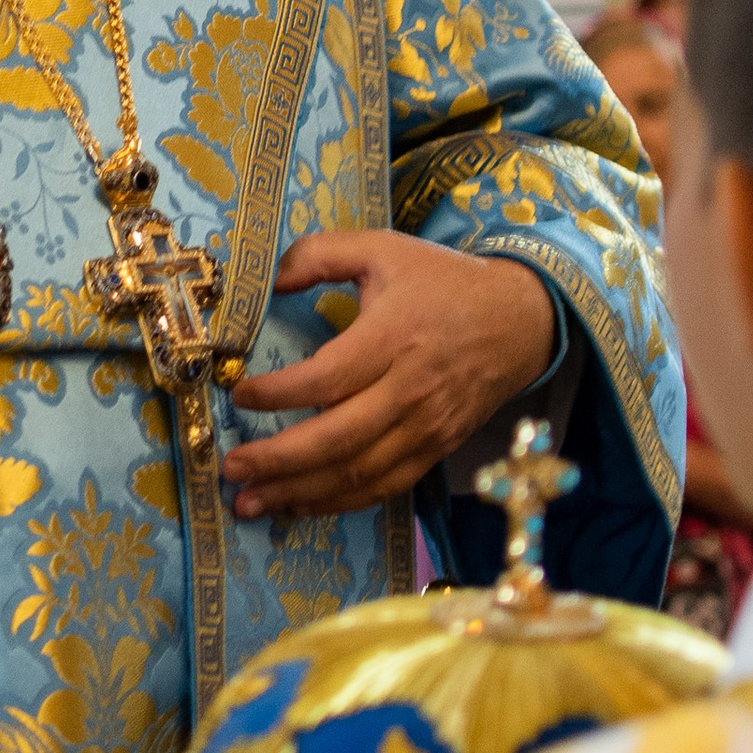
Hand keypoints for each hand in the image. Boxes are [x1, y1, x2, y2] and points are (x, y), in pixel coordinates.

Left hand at [224, 232, 556, 521]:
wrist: (520, 320)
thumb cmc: (442, 282)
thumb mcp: (382, 248)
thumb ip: (318, 255)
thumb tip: (265, 281)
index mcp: (394, 336)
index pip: (329, 377)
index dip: (279, 393)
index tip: (239, 394)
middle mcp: (411, 389)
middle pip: (339, 439)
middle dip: (278, 460)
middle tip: (231, 468)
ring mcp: (426, 427)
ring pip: (357, 473)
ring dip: (299, 494)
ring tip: (249, 502)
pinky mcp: (435, 449)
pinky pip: (383, 487)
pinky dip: (338, 503)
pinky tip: (299, 505)